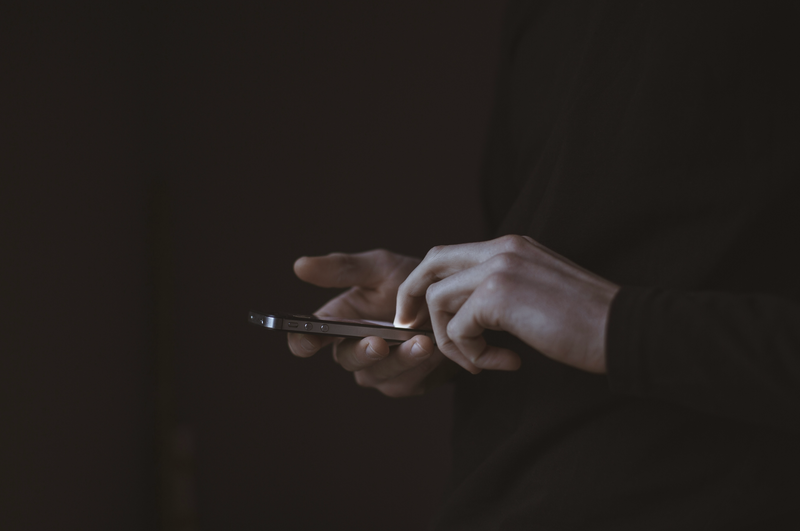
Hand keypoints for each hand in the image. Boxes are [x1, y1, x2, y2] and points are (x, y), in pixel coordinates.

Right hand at [287, 249, 461, 396]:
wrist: (454, 301)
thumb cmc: (411, 282)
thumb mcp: (380, 268)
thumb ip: (343, 269)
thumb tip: (299, 265)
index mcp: (338, 321)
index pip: (308, 338)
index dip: (303, 341)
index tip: (309, 340)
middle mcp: (353, 349)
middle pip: (346, 360)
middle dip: (362, 352)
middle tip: (379, 343)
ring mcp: (379, 370)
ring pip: (378, 375)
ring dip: (400, 360)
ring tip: (422, 342)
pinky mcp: (405, 383)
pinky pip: (406, 382)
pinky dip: (421, 366)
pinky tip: (436, 350)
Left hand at [394, 235, 619, 373]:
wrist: (623, 329)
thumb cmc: (587, 321)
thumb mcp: (538, 292)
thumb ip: (502, 290)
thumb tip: (467, 313)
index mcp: (511, 246)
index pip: (449, 255)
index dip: (427, 283)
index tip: (420, 314)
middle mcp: (501, 248)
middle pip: (430, 263)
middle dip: (412, 297)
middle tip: (410, 328)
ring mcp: (499, 268)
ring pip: (438, 299)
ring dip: (450, 339)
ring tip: (479, 362)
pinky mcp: (498, 295)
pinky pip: (459, 328)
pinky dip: (472, 354)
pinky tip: (504, 363)